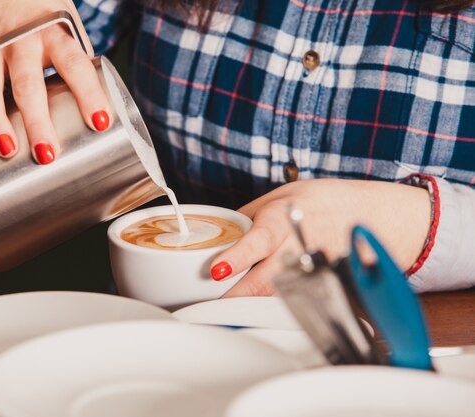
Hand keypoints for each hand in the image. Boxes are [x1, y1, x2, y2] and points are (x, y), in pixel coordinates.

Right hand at [0, 0, 110, 163]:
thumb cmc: (45, 17)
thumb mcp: (68, 31)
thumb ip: (79, 69)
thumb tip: (99, 120)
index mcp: (53, 34)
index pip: (74, 65)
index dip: (88, 93)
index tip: (100, 123)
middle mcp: (20, 41)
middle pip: (27, 83)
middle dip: (36, 119)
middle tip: (46, 153)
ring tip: (5, 150)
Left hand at [209, 179, 431, 295]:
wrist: (370, 214)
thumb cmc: (322, 202)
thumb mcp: (276, 198)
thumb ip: (246, 219)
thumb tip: (216, 237)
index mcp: (283, 220)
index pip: (259, 241)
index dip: (236, 258)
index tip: (216, 271)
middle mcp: (299, 247)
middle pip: (266, 282)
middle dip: (235, 296)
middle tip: (208, 303)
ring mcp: (314, 271)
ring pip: (279, 297)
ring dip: (253, 303)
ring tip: (228, 306)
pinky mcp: (326, 288)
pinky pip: (295, 303)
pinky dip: (277, 306)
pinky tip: (261, 306)